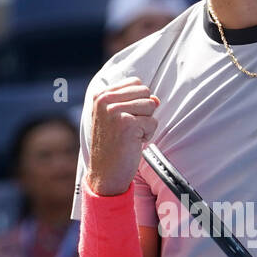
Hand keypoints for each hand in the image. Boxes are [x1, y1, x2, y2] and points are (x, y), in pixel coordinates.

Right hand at [86, 77, 160, 196]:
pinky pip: (152, 122)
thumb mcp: (119, 117)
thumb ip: (136, 102)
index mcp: (100, 95)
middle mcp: (104, 99)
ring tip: (130, 135)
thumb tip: (156, 99)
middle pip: (145, 92)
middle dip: (144, 112)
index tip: (125, 119)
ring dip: (146, 123)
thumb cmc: (114, 145)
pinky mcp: (127, 124)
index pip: (135, 82)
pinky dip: (147, 135)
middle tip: (129, 129)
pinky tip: (133, 143)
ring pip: (151, 105)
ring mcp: (114, 111)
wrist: (105, 173)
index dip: (138, 101)